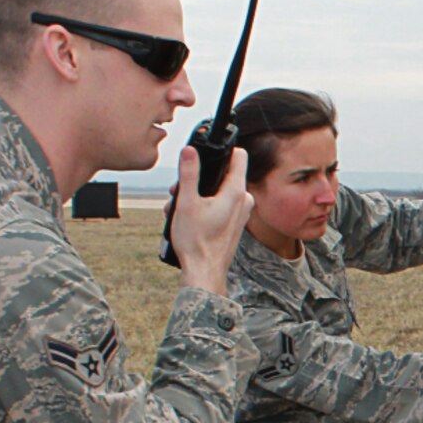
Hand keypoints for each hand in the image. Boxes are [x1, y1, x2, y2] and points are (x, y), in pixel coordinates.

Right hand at [168, 145, 253, 296]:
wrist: (204, 272)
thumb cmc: (196, 241)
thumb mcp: (186, 202)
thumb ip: (189, 173)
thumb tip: (190, 150)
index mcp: (236, 192)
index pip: (239, 156)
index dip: (223, 151)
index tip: (206, 153)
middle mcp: (244, 201)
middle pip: (224, 175)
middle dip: (201, 178)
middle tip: (180, 190)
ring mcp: (242, 213)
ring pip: (220, 191)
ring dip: (199, 194)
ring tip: (179, 206)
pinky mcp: (236, 223)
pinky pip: (222, 205)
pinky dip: (206, 206)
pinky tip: (188, 216)